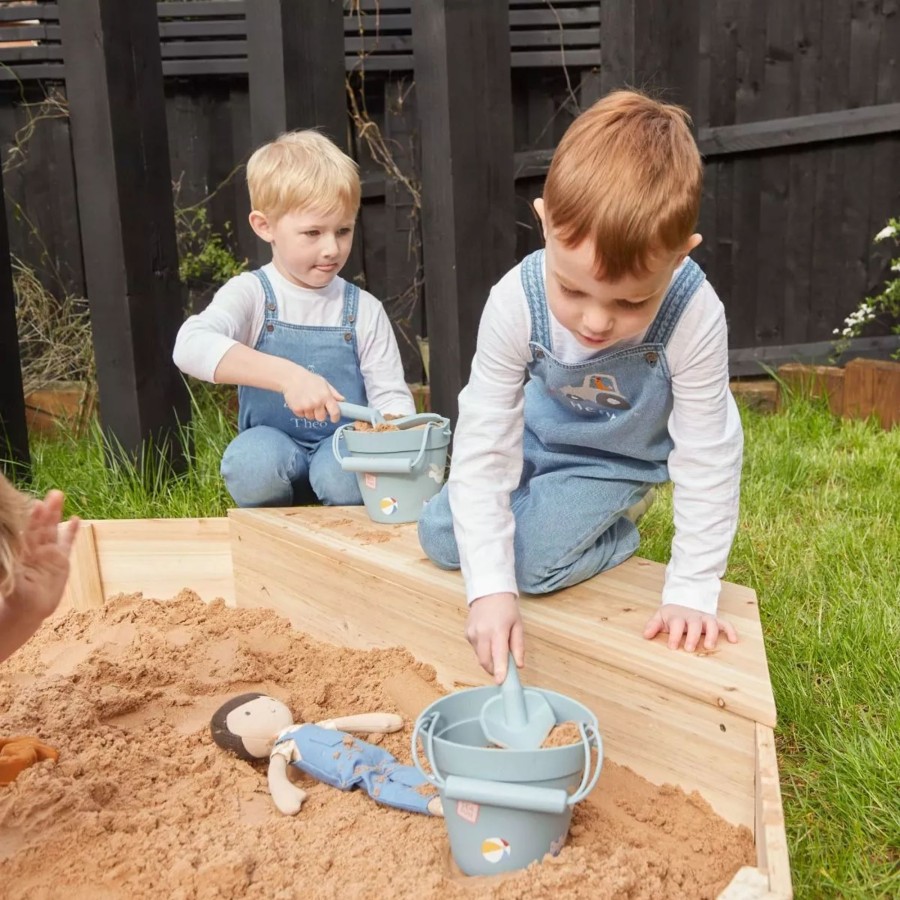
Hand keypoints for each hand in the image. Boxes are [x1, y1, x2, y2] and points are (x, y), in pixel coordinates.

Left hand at [6, 490, 79, 622]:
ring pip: (53, 530)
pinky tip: (76, 519)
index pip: (27, 532)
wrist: (27, 611)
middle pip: (41, 526)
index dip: (31, 519)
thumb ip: (12, 567)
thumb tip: (14, 548)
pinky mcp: (61, 560)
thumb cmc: (14, 597)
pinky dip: (71, 532)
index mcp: (21, 552)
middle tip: (52, 494)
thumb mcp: (10, 581)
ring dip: (56, 514)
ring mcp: (48, 553)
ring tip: (59, 497)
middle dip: (46, 510)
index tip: (35, 505)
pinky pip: (67, 543)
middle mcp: (34, 549)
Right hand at [282, 366, 343, 422]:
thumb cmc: (309, 380)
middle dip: (320, 414)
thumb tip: (342, 400)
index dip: (335, 417)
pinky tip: (300, 402)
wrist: (291, 377)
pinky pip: (302, 416)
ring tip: (306, 401)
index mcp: (326, 396)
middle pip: (321, 418)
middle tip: (316, 406)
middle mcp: (317, 402)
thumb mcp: (324, 383)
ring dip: (309, 412)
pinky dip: (301, 411)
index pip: (335, 411)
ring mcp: (307, 406)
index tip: (334, 419)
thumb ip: (334, 393)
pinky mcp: (297, 409)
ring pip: (311, 417)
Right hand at [465, 592, 524, 682]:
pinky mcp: (467, 633)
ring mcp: (472, 633)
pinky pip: (475, 649)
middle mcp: (481, 633)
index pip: (498, 655)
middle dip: (493, 670)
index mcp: (497, 630)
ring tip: (496, 646)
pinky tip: (488, 639)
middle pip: (484, 661)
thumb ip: (518, 646)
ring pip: (479, 657)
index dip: (499, 671)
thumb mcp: (518, 625)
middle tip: (502, 669)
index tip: (500, 682)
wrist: (489, 591)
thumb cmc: (506, 608)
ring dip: (488, 659)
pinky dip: (482, 650)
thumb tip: (519, 665)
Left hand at [643, 603, 737, 650]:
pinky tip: (734, 640)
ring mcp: (704, 618)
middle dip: (692, 636)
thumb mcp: (660, 618)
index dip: (674, 635)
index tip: (672, 647)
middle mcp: (692, 617)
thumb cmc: (671, 616)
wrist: (683, 603)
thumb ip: (653, 625)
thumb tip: (645, 635)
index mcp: (678, 616)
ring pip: (710, 623)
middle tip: (689, 649)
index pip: (676, 624)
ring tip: (709, 646)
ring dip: (711, 634)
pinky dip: (730, 630)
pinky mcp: (714, 621)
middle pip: (693, 624)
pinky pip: (724, 624)